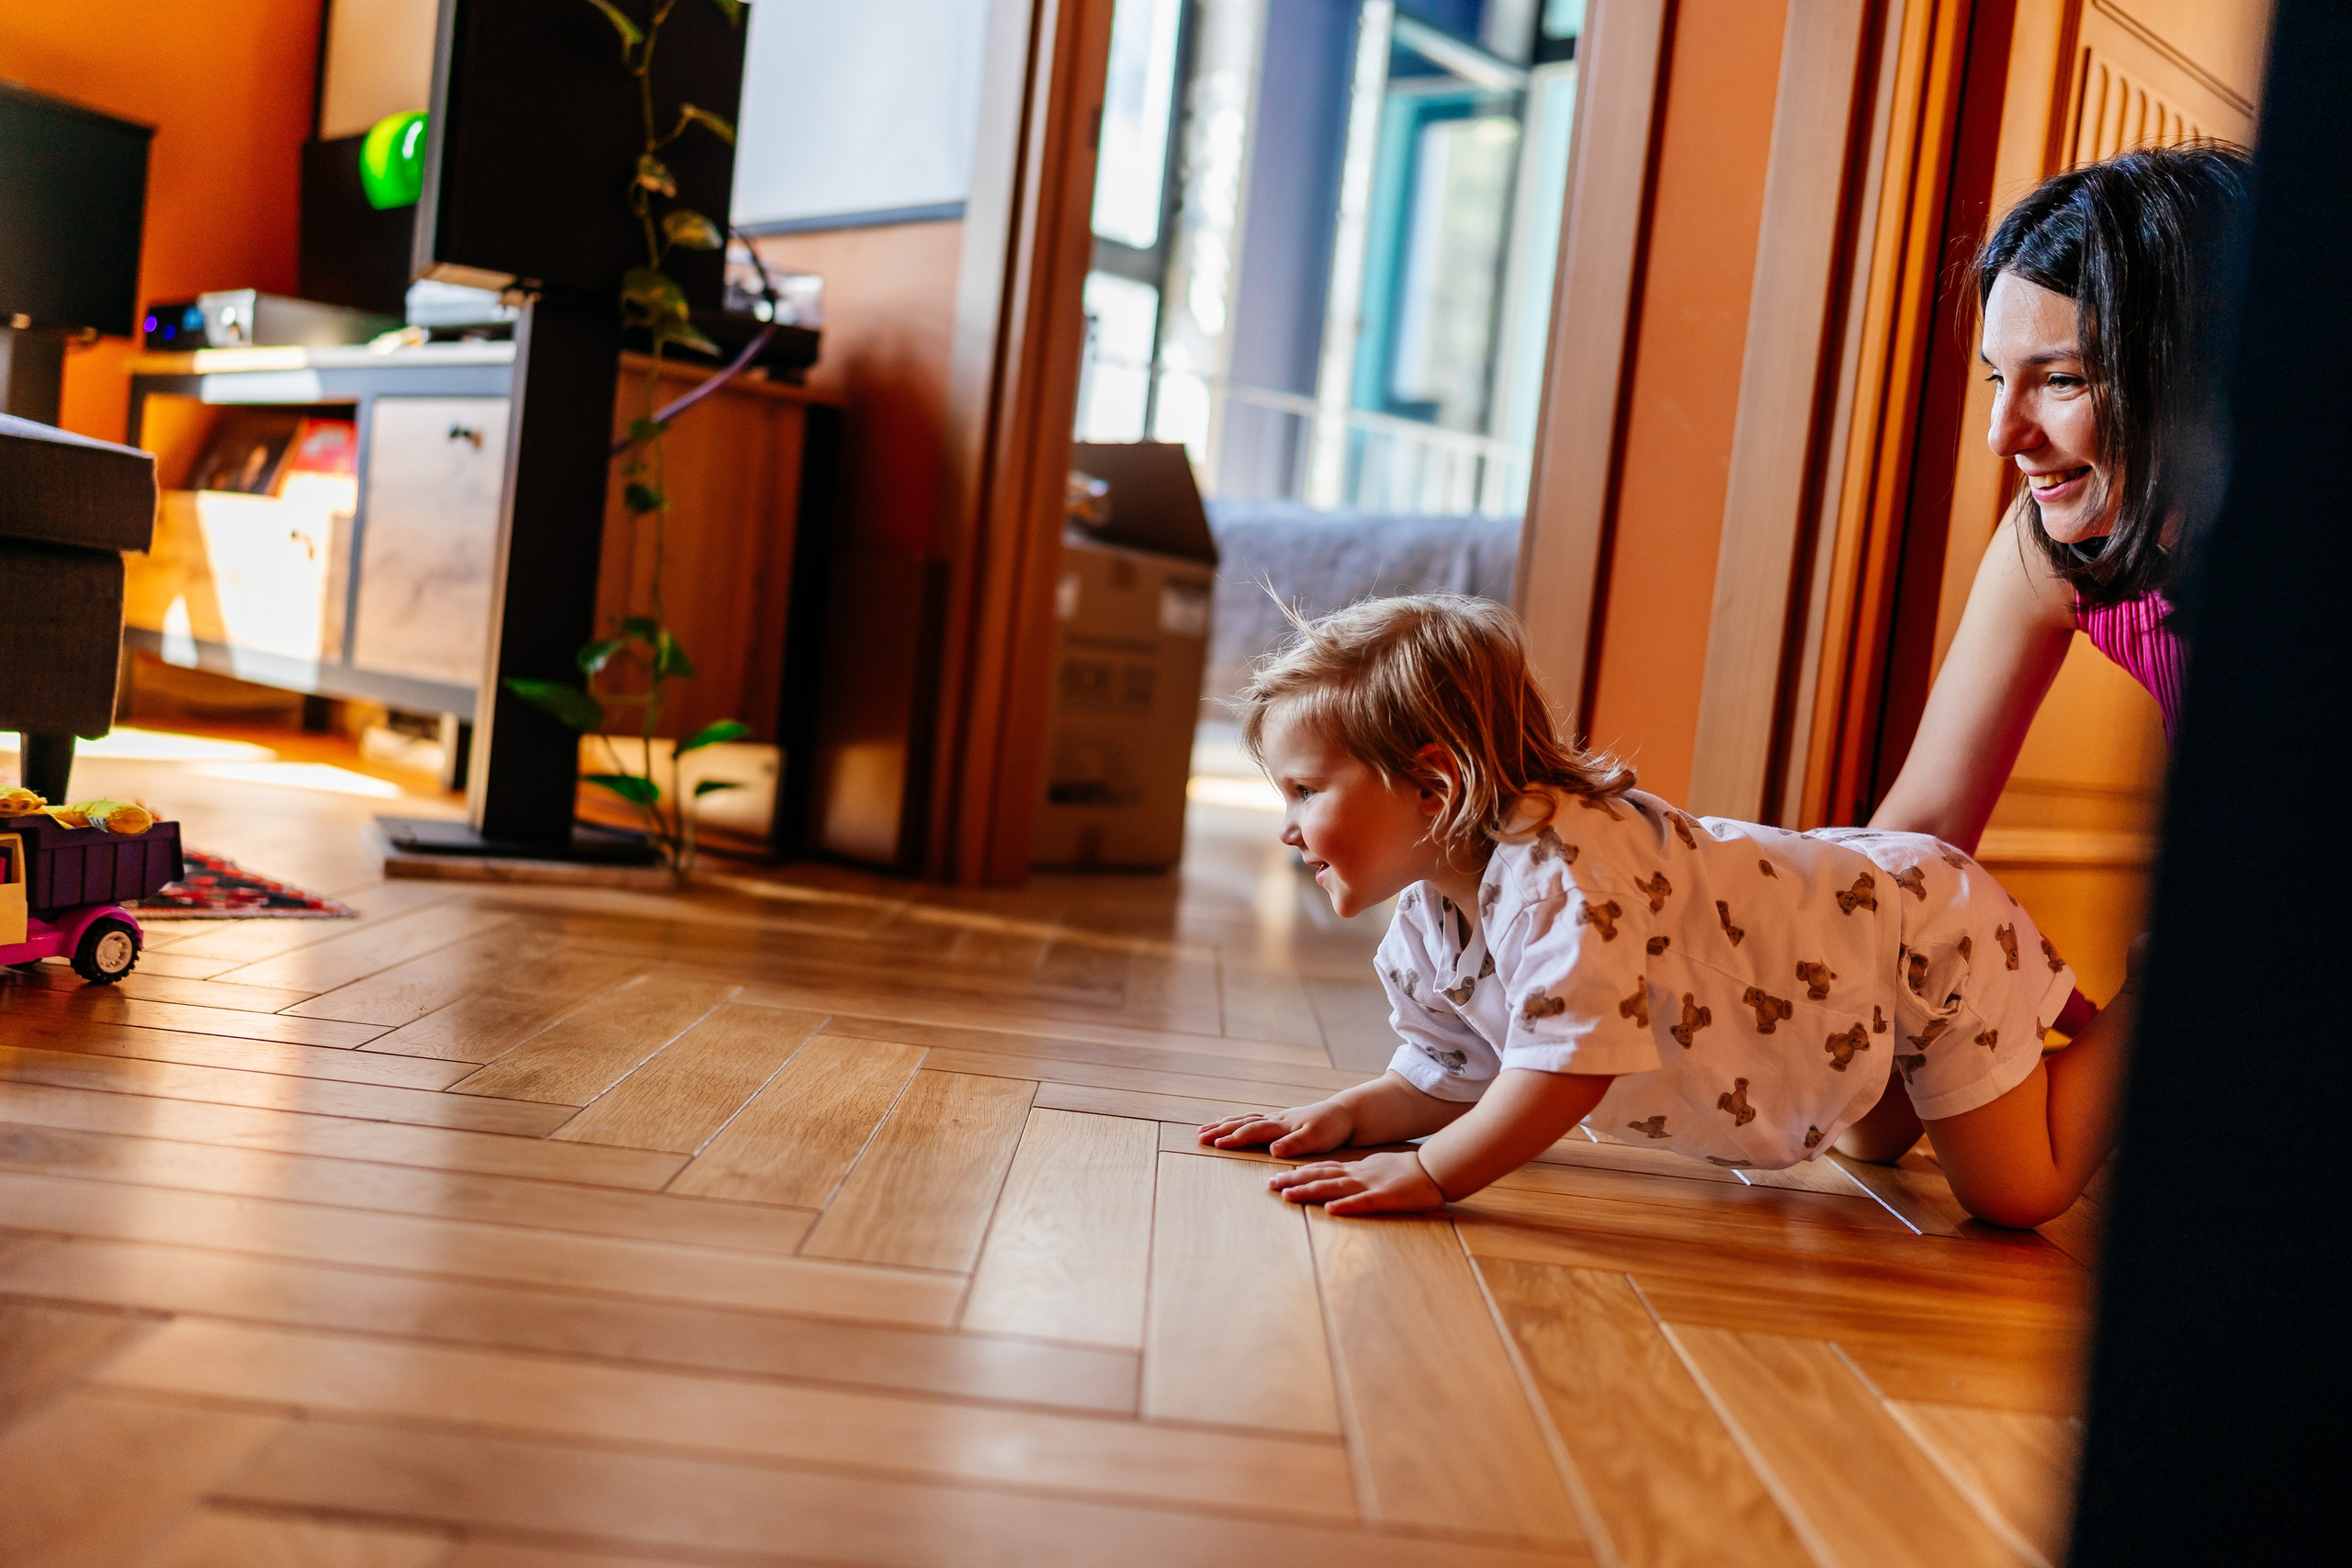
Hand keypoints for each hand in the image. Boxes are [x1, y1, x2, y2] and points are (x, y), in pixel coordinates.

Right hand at [1198, 1099, 1354, 1157]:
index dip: (1234, 1138)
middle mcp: (1275, 1119)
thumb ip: (1295, 1144)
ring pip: (1244, 1119)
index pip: (1252, 1131)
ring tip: (1204, 1129)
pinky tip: (1230, 1123)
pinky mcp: (1280, 1120)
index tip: (1215, 1144)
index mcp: (1281, 1125)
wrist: (1345, 1114)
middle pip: (1242, 1123)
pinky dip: (1236, 1120)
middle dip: (1219, 1130)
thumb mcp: (1317, 1138)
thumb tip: (1272, 1150)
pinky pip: (1252, 1118)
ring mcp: (1276, 1118)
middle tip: (1199, 1136)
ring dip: (1223, 1124)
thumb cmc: (1332, 1128)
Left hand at [1267, 1150, 1446, 1215]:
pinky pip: (1364, 1202)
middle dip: (1294, 1181)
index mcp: (1356, 1171)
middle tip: (1270, 1185)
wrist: (1434, 1168)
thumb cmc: (1407, 1172)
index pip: (1321, 1170)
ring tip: (1287, 1196)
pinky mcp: (1385, 1198)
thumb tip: (1338, 1186)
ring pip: (1334, 1188)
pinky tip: (1331, 1210)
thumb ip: (1357, 1177)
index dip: (1298, 1174)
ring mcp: (1370, 1186)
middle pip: (1320, 1177)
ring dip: (1310, 1192)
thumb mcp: (1376, 1171)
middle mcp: (1357, 1176)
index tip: (1276, 1178)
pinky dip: (1346, 1205)